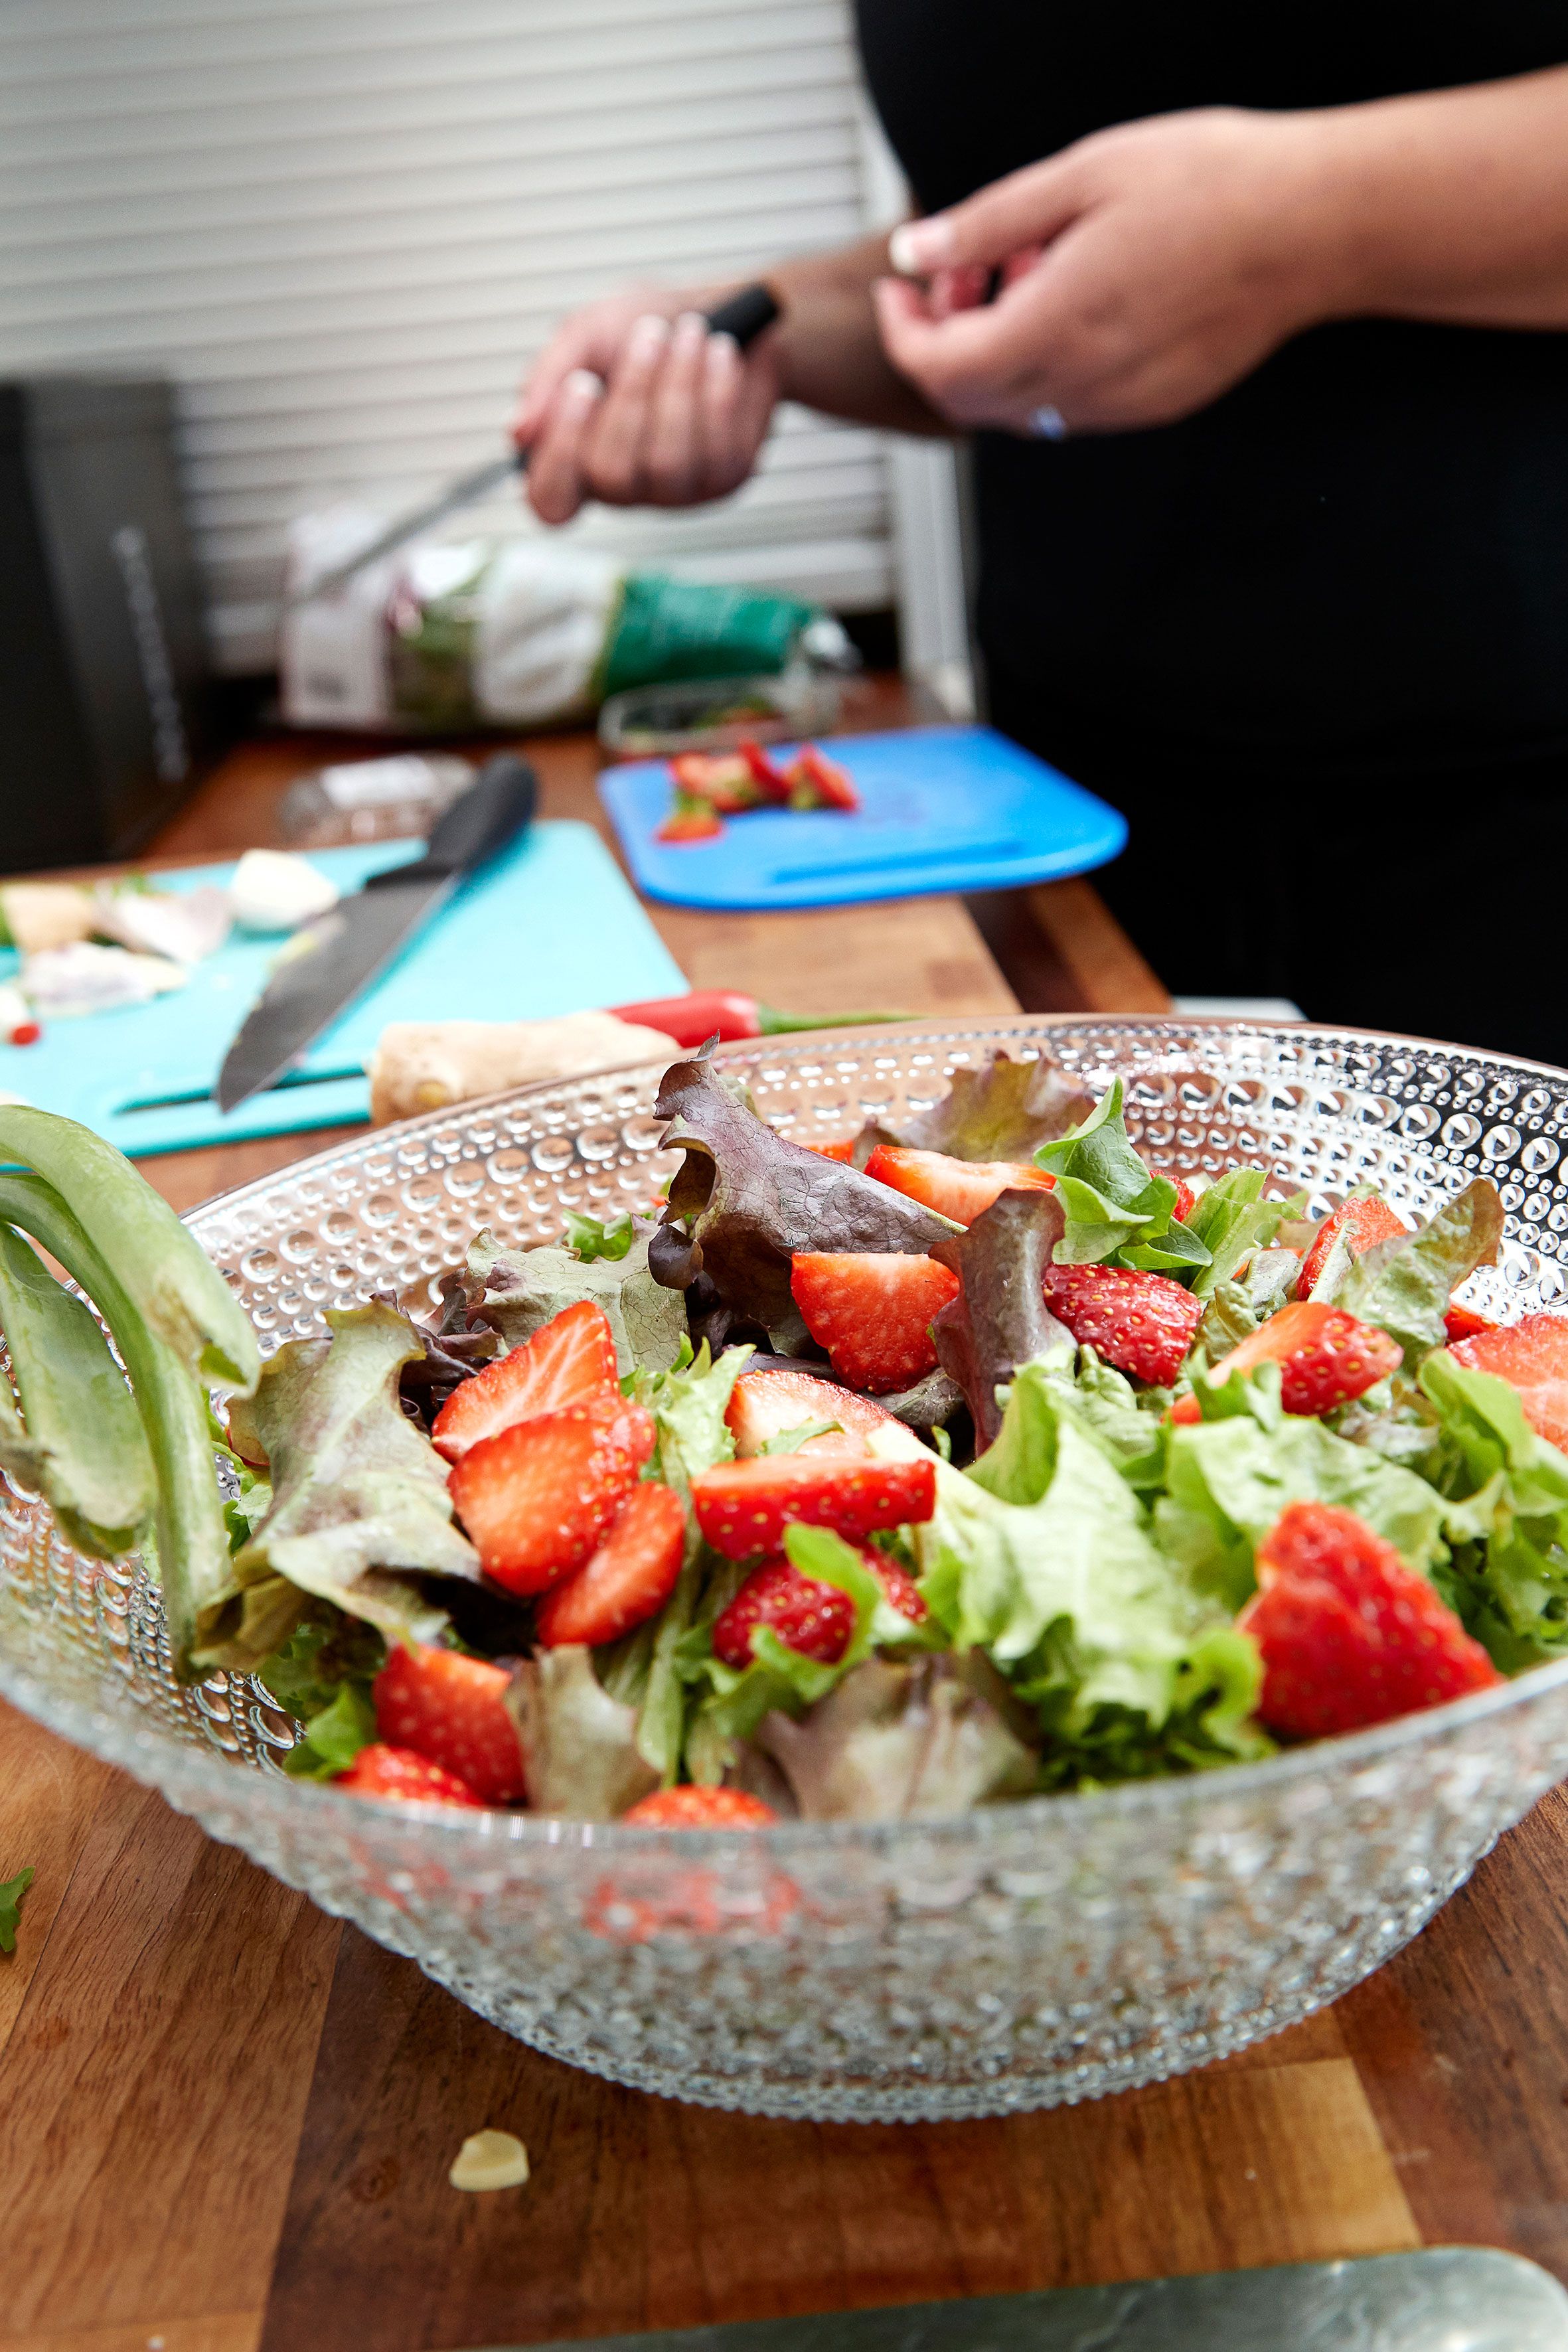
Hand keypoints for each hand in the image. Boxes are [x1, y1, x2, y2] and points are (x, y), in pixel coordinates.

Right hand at [514, 286, 781, 524]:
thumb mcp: (587, 333)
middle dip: (632, 393)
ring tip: (690, 332)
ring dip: (678, 384)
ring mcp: (677, 491)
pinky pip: (716, 446)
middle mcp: (625, 489)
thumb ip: (548, 376)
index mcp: (578, 461)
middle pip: (611, 474)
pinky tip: (719, 352)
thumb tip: (519, 433)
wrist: (729, 311)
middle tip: (650, 332)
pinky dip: (717, 388)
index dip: (559, 455)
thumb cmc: (646, 326)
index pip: (551, 502)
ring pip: (666, 461)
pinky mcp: (726, 478)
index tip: (579, 384)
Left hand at [873, 108, 1345, 435]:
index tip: (901, 289)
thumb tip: (914, 253)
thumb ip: (986, 224)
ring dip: (995, 354)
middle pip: (969, 402)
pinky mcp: (1155, 406)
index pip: (938, 370)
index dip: (903, 334)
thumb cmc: (1209, 184)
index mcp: (1055, 327)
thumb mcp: (1080, 177)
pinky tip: (1077, 297)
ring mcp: (1121, 406)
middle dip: (942, 343)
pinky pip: (1069, 407)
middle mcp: (1083, 385)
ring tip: (1029, 270)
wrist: (1314, 226)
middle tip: (962, 272)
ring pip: (1017, 410)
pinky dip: (1045, 365)